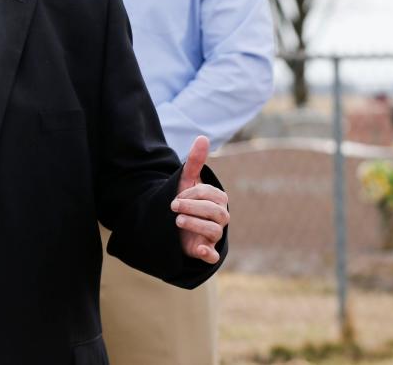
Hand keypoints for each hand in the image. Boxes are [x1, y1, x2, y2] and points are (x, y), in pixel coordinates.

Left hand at [170, 135, 228, 263]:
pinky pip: (212, 256)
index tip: (176, 195)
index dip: (193, 193)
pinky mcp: (205, 251)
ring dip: (196, 224)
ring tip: (177, 220)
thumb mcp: (187, 181)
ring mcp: (213, 235)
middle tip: (173, 206)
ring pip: (215, 231)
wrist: (173, 224)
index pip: (212, 195)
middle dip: (194, 207)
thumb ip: (195, 162)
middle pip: (217, 213)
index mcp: (218, 200)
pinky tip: (198, 249)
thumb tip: (202, 137)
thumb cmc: (185, 200)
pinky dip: (207, 254)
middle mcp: (220, 218)